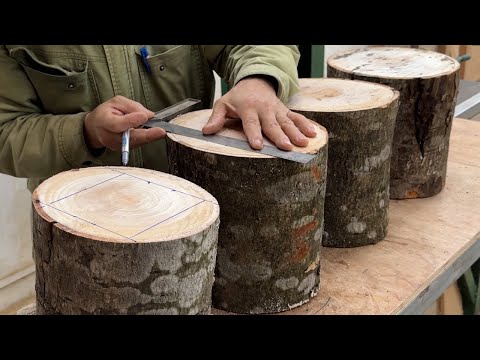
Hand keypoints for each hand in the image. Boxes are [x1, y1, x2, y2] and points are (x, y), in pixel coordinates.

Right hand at [83, 95, 164, 150]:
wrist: (96, 128)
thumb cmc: (107, 113)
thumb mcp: (117, 102)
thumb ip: (132, 107)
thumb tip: (148, 115)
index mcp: (104, 122)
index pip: (118, 124)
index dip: (132, 121)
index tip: (145, 116)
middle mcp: (111, 137)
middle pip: (130, 138)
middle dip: (148, 135)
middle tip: (161, 131)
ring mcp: (118, 146)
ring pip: (137, 142)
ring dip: (151, 137)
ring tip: (162, 131)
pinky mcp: (125, 149)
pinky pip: (139, 143)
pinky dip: (148, 138)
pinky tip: (156, 133)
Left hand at [202, 77, 316, 150]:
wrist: (255, 81)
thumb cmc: (237, 98)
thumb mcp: (223, 104)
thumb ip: (216, 118)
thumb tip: (206, 132)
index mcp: (248, 109)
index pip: (251, 123)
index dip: (254, 134)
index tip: (257, 146)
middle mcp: (264, 109)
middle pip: (272, 124)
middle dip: (279, 136)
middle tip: (286, 147)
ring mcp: (276, 110)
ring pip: (287, 122)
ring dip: (296, 133)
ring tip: (303, 143)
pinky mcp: (285, 111)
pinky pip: (296, 117)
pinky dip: (305, 124)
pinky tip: (313, 134)